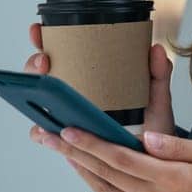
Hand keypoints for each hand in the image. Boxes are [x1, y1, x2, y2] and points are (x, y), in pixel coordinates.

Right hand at [24, 19, 177, 141]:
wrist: (152, 159)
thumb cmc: (152, 125)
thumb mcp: (157, 97)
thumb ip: (158, 74)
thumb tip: (156, 50)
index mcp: (94, 77)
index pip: (65, 53)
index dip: (46, 40)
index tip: (38, 31)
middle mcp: (77, 94)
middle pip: (44, 73)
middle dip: (35, 63)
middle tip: (44, 62)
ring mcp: (69, 115)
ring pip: (39, 102)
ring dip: (33, 94)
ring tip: (40, 91)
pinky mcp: (67, 140)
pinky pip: (45, 134)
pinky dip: (40, 131)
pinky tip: (44, 128)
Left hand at [39, 125, 191, 191]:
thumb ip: (179, 148)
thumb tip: (145, 139)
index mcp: (175, 181)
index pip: (122, 159)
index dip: (91, 144)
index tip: (68, 131)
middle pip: (107, 177)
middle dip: (75, 156)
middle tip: (50, 138)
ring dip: (85, 174)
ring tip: (66, 156)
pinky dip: (108, 188)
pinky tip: (101, 176)